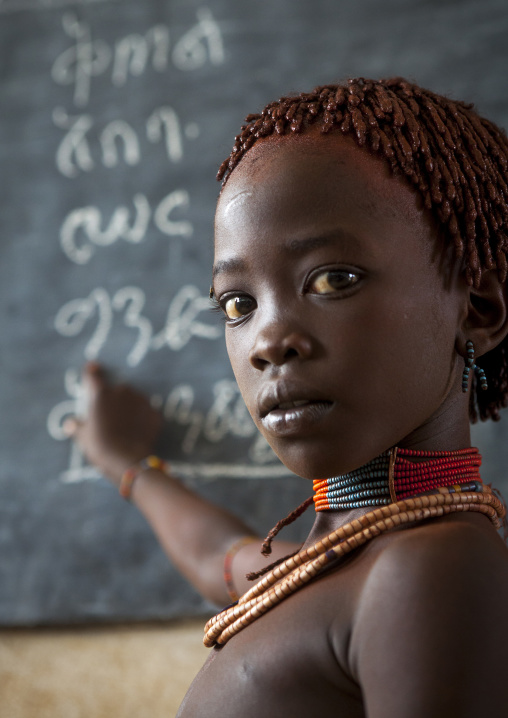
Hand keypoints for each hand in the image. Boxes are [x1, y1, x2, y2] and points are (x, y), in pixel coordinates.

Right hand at [63, 363, 162, 485]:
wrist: (128, 460)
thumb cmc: (100, 446)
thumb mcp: (83, 437)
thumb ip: (76, 427)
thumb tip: (69, 424)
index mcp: (101, 394)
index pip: (93, 375)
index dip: (92, 371)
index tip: (92, 366)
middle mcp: (122, 391)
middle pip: (117, 389)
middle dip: (114, 399)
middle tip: (110, 418)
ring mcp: (141, 400)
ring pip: (134, 400)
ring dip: (130, 408)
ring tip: (125, 427)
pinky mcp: (154, 413)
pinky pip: (146, 413)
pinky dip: (142, 419)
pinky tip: (137, 432)